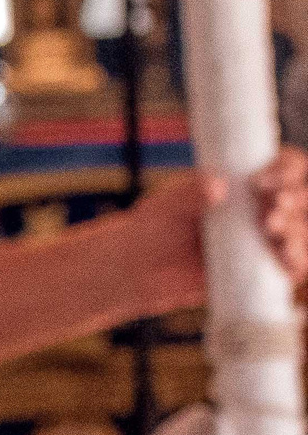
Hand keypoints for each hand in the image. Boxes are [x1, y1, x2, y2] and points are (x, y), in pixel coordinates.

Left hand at [121, 152, 307, 309]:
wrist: (142, 268)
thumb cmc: (155, 226)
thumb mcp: (167, 205)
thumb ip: (189, 194)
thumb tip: (217, 187)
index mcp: (249, 181)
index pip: (288, 166)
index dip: (286, 169)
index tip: (260, 183)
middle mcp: (265, 206)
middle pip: (302, 197)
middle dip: (295, 201)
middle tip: (270, 213)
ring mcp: (268, 237)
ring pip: (302, 229)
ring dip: (297, 232)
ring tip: (273, 236)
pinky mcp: (264, 267)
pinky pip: (295, 265)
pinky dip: (298, 263)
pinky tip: (289, 263)